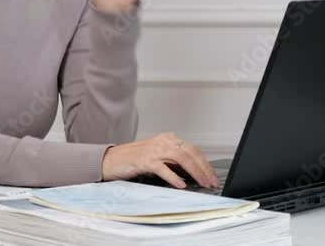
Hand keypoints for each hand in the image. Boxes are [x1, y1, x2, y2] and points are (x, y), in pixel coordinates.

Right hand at [101, 132, 217, 188]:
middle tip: (211, 182)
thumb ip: (174, 163)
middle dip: (204, 168)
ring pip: (182, 158)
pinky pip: (164, 168)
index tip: (212, 176)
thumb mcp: (158, 158)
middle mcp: (163, 141)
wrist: (112, 160)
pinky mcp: (145, 160)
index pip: (193, 149)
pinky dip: (174, 177)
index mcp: (168, 139)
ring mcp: (154, 150)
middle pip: (191, 153)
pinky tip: (181, 185)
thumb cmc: (134, 160)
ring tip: (202, 183)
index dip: (205, 163)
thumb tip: (194, 175)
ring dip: (195, 172)